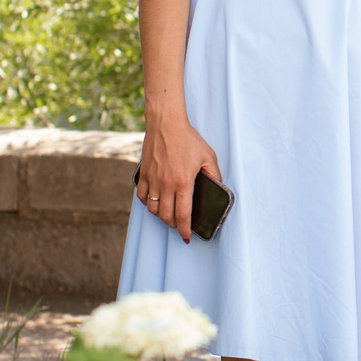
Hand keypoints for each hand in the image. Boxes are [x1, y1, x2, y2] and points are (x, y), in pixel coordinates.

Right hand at [139, 119, 223, 243]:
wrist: (166, 124)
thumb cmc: (188, 138)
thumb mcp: (208, 156)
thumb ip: (214, 175)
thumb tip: (218, 188)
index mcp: (183, 182)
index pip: (183, 215)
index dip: (185, 230)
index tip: (187, 237)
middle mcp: (166, 184)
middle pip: (166, 216)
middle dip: (174, 225)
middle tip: (179, 225)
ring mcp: (152, 180)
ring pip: (153, 209)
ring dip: (160, 216)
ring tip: (168, 214)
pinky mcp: (143, 174)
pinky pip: (142, 196)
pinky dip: (147, 203)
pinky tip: (155, 201)